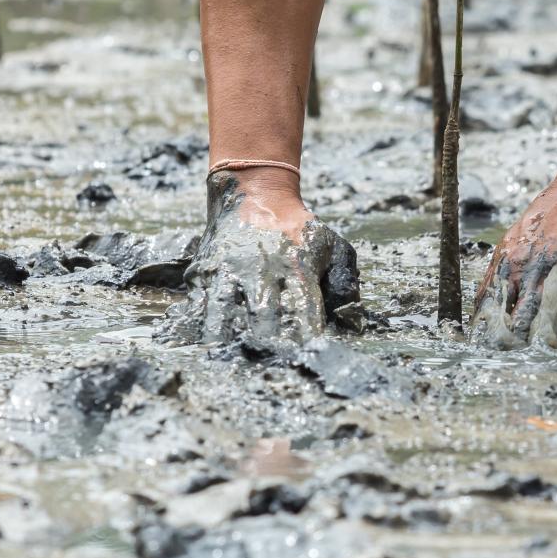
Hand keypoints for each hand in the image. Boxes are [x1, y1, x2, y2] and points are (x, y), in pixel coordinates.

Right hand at [164, 170, 359, 344]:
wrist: (256, 193)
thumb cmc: (298, 229)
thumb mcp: (332, 246)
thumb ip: (345, 281)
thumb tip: (356, 323)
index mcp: (296, 269)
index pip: (303, 313)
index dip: (305, 340)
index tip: (307, 358)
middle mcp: (262, 270)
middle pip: (263, 318)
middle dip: (268, 345)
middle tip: (271, 364)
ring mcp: (231, 270)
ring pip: (226, 312)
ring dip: (230, 338)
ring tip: (233, 357)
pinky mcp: (207, 269)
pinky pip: (200, 302)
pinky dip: (202, 325)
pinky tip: (205, 343)